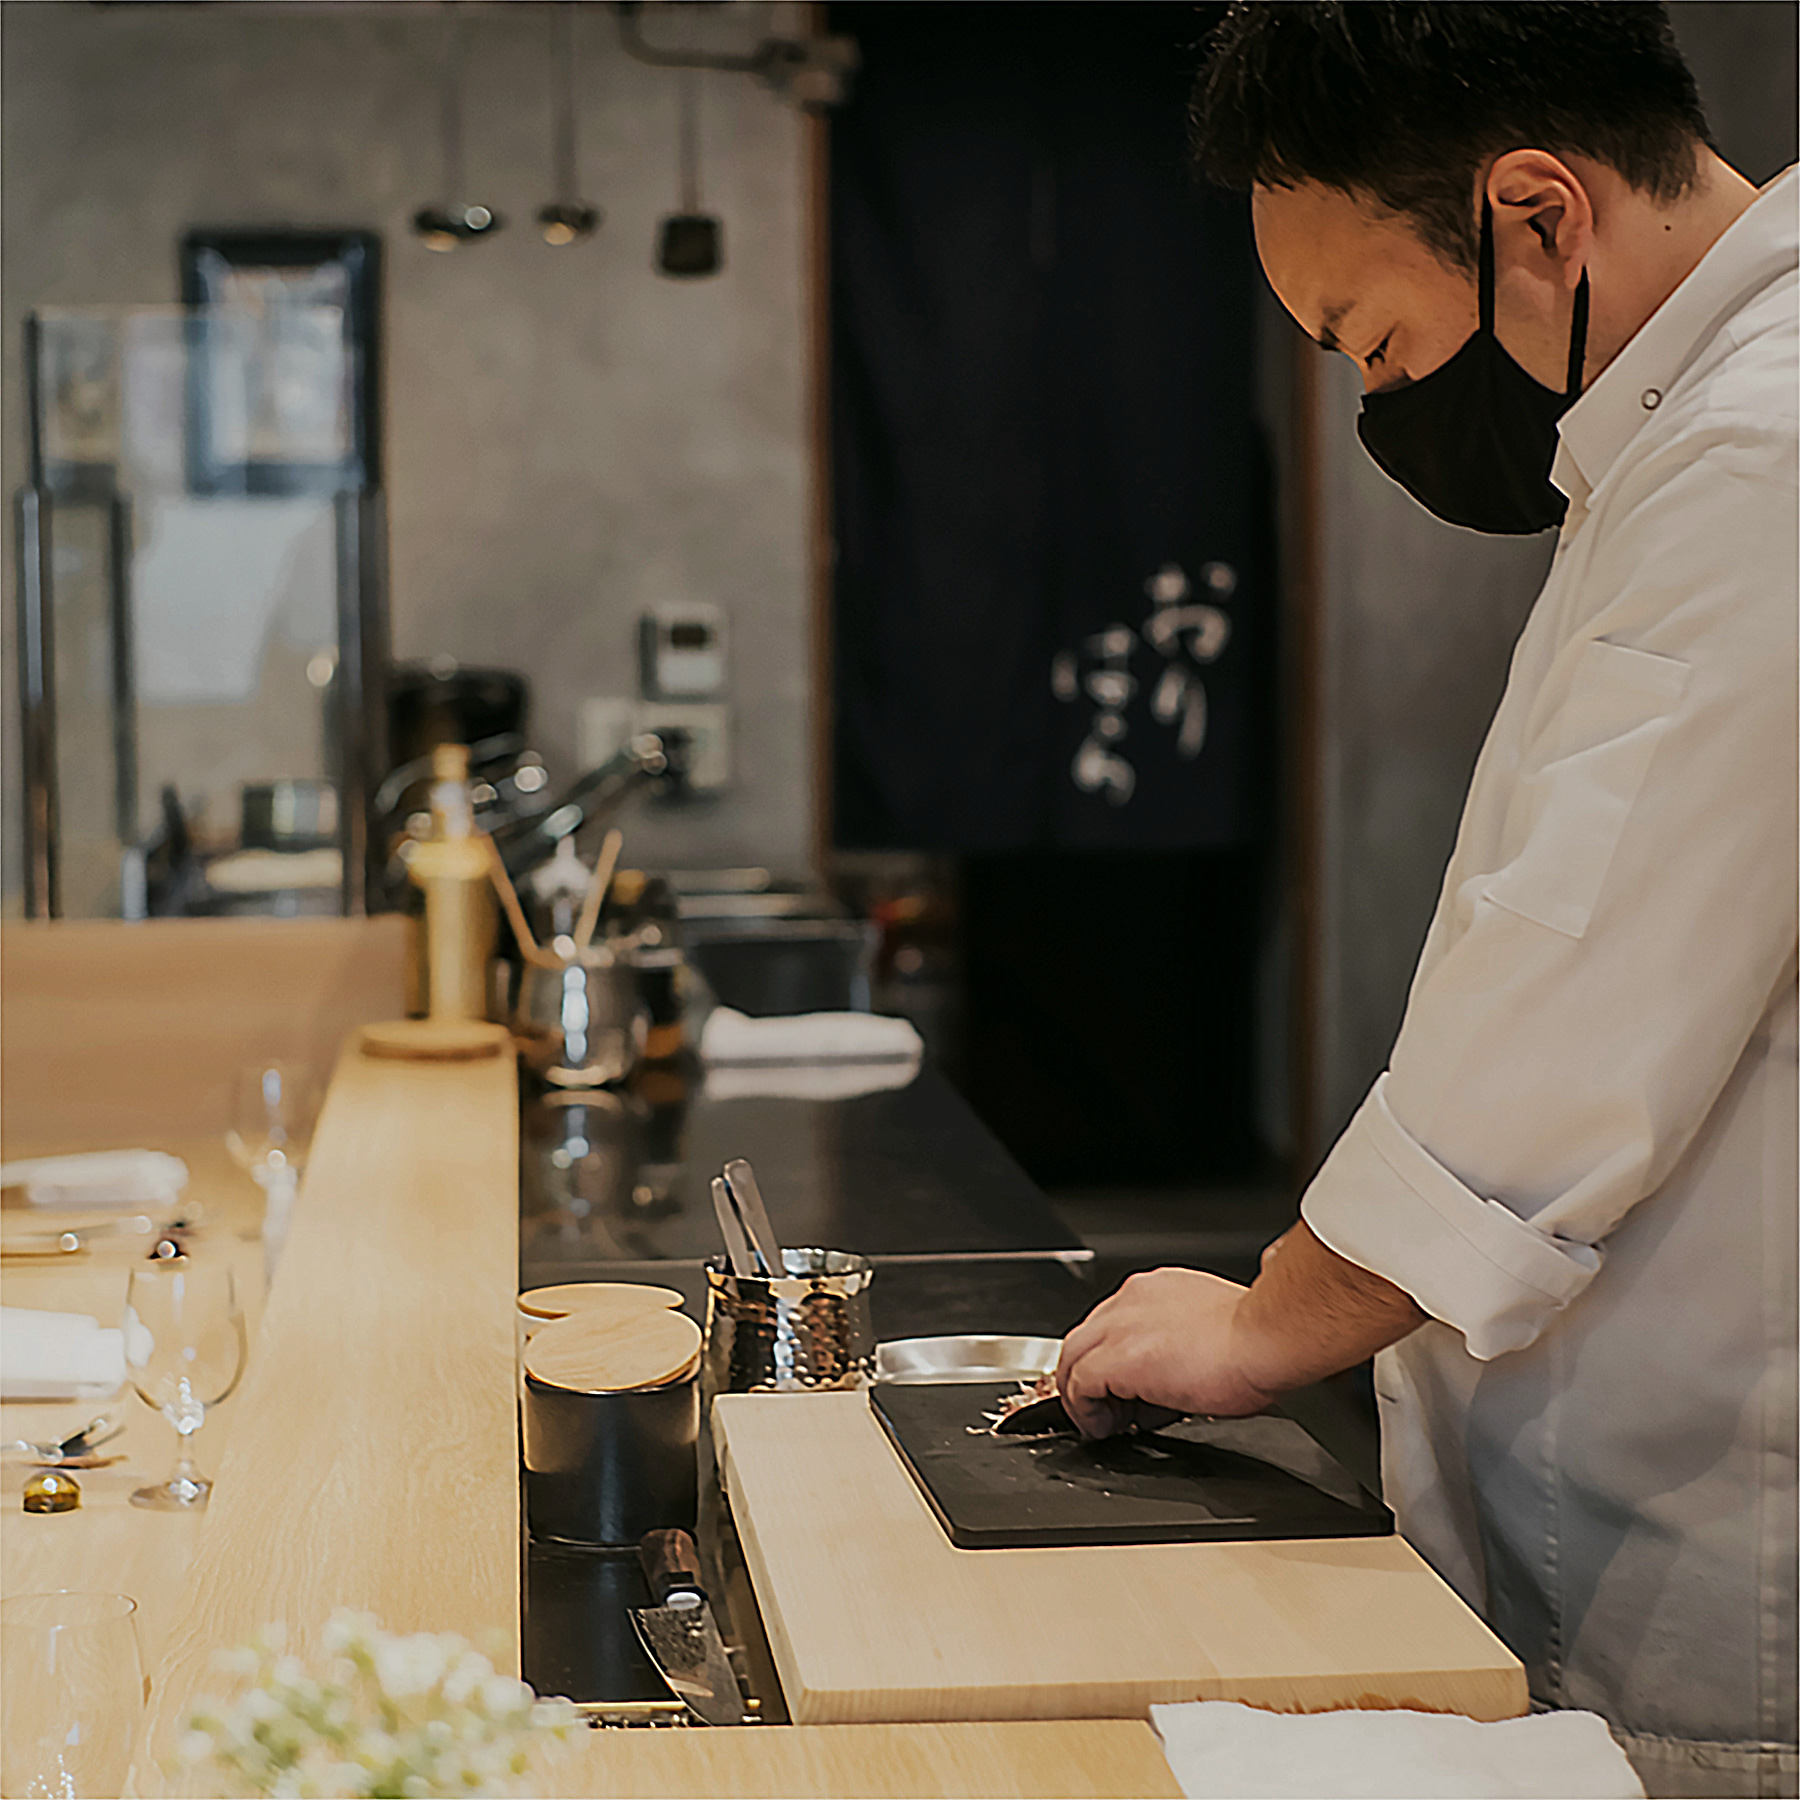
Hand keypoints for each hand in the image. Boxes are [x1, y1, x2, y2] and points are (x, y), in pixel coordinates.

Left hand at [1054, 1267, 1278, 1439]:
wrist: (1266, 1340)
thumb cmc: (1258, 1341)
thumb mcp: (1211, 1335)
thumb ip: (1180, 1348)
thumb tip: (1172, 1384)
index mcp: (1158, 1291)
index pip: (1115, 1325)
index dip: (1113, 1362)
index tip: (1126, 1390)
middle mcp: (1133, 1300)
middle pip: (1085, 1338)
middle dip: (1088, 1377)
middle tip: (1107, 1410)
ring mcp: (1120, 1326)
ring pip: (1073, 1358)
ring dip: (1083, 1395)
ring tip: (1103, 1422)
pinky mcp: (1116, 1358)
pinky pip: (1079, 1386)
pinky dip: (1084, 1411)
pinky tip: (1103, 1428)